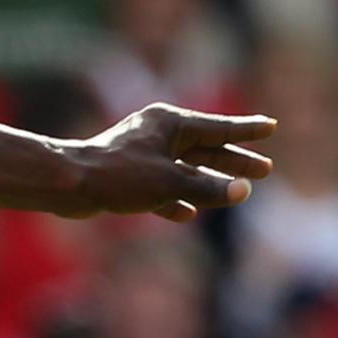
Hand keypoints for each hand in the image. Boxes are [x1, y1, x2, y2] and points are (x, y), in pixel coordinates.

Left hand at [68, 104, 277, 222]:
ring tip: (241, 191)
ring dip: (212, 182)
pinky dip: (176, 199)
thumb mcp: (169, 183)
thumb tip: (242, 192)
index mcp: (170, 123)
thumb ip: (208, 189)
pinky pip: (161, 188)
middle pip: (205, 149)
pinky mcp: (127, 178)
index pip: (218, 127)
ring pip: (186, 170)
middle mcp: (157, 135)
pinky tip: (189, 213)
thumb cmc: (118, 175)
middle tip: (264, 169)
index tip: (271, 127)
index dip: (246, 130)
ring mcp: (142, 156)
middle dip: (235, 160)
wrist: (67, 184)